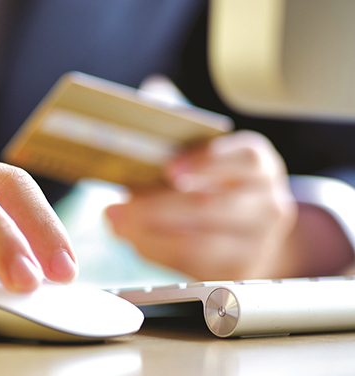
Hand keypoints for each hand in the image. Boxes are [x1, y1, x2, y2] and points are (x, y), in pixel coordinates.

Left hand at [105, 131, 297, 279]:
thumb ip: (180, 123)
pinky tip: (134, 240)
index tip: (169, 169)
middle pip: (212, 207)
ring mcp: (256, 243)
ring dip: (149, 234)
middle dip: (157, 207)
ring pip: (199, 244)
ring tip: (117, 223)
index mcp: (259, 165)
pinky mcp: (236, 272)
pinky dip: (156, 252)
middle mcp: (267, 203)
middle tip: (118, 206)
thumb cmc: (213, 183)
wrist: (247, 232)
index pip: (245, 159)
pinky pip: (192, 267)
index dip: (206, 162)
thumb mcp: (204, 152)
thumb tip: (151, 93)